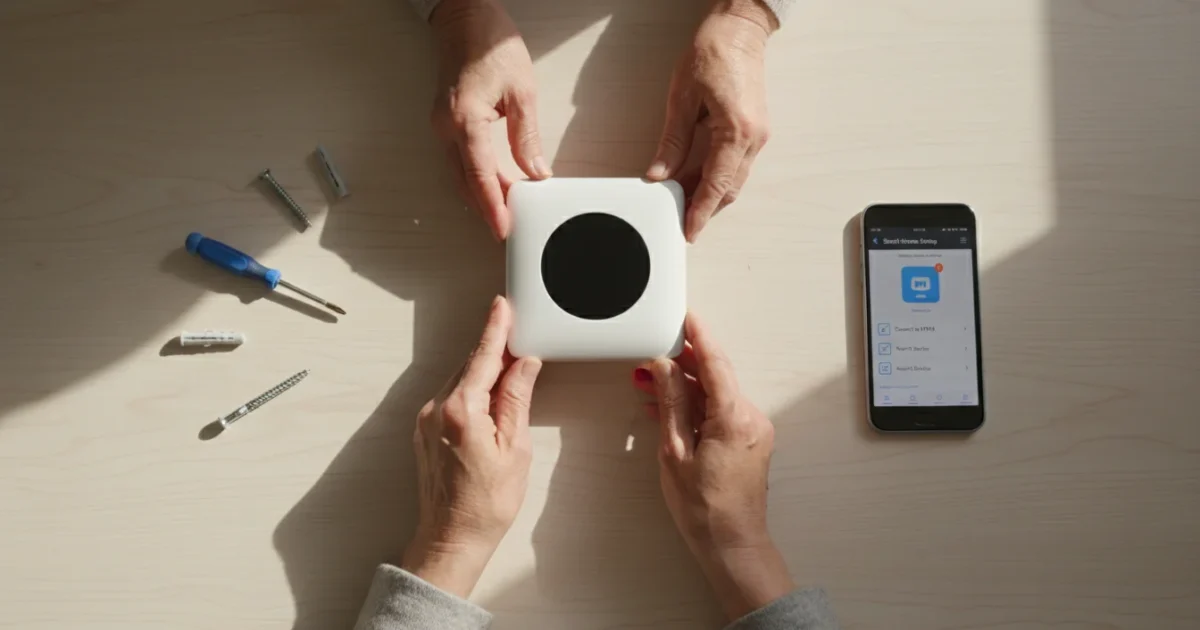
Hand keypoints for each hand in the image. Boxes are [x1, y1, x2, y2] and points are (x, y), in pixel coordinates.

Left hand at [402, 296, 542, 596]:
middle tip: (521, 339)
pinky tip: (490, 399)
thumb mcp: (514, 448)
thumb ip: (516, 400)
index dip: (496, 329)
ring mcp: (427, 420)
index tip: (502, 306)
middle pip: (470, 365)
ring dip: (484, 373)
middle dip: (495, 351)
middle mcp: (436, 410)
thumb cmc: (484, 505)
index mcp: (461, 410)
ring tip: (512, 374)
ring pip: (461, 381)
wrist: (451, 538)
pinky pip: (451, 398)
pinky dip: (472, 391)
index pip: (483, 357)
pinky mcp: (425, 431)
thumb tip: (524, 366)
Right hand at [430, 0, 551, 239]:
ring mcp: (441, 126)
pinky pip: (458, 160)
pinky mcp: (444, 124)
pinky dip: (476, 178)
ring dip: (482, 195)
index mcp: (465, 119)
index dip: (493, 206)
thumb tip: (535, 169)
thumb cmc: (489, 45)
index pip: (480, 175)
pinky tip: (494, 186)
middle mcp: (446, 127)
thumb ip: (527, 136)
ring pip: (460, 175)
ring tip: (506, 212)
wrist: (464, 19)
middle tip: (509, 228)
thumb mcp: (521, 91)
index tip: (503, 228)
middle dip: (488, 208)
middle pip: (467, 182)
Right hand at [633, 313, 794, 620]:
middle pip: (715, 377)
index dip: (698, 337)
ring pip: (715, 394)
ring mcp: (753, 430)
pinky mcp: (748, 441)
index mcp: (734, 418)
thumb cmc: (705, 509)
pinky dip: (695, 407)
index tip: (685, 317)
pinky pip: (720, 412)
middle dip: (682, 364)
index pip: (715, 363)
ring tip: (649, 384)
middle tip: (652, 354)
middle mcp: (751, 418)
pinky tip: (668, 408)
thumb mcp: (675, 451)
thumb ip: (671, 403)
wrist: (731, 543)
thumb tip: (663, 368)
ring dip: (685, 388)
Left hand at [646, 0, 775, 241]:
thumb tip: (660, 172)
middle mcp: (754, 137)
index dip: (701, 211)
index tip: (690, 230)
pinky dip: (718, 176)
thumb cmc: (714, 52)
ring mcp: (758, 135)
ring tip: (683, 201)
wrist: (739, 31)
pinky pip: (736, 164)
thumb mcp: (683, 98)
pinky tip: (697, 178)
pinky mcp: (754, 130)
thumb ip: (673, 141)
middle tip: (681, 221)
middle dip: (705, 207)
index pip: (717, 184)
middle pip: (729, 188)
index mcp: (737, 130)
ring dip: (711, 192)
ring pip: (734, 178)